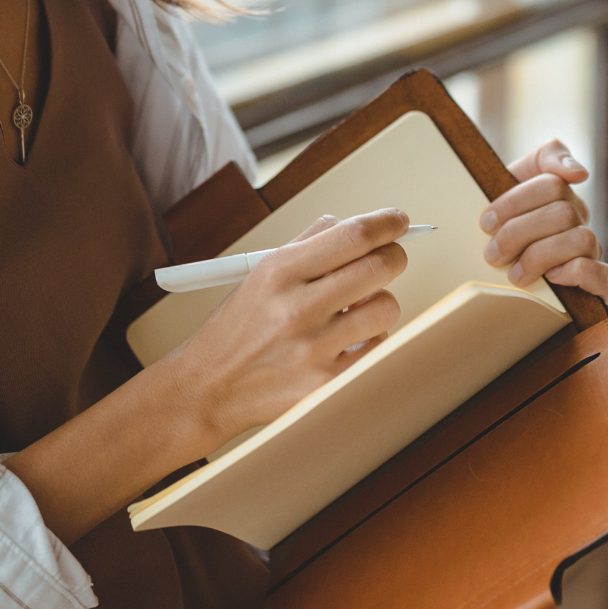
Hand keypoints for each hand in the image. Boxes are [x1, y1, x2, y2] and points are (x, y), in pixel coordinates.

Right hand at [163, 209, 412, 443]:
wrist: (209, 387)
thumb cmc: (239, 327)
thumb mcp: (260, 273)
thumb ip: (310, 243)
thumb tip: (361, 224)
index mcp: (280, 272)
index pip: (352, 235)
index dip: (387, 223)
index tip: (398, 221)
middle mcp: (297, 308)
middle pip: (379, 267)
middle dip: (393, 257)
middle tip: (388, 259)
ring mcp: (314, 349)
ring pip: (386, 307)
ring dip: (380, 302)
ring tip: (356, 308)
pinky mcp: (326, 383)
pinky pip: (378, 346)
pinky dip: (370, 338)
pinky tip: (347, 339)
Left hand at [481, 139, 607, 301]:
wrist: (495, 280)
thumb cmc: (501, 231)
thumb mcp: (505, 187)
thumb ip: (543, 159)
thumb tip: (580, 172)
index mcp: (559, 193)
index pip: (551, 183)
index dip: (515, 202)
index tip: (486, 222)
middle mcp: (579, 218)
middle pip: (562, 212)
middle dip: (520, 233)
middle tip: (493, 253)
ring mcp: (592, 250)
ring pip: (582, 239)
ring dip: (541, 256)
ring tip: (514, 273)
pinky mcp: (601, 284)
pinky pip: (607, 276)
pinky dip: (577, 273)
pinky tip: (552, 277)